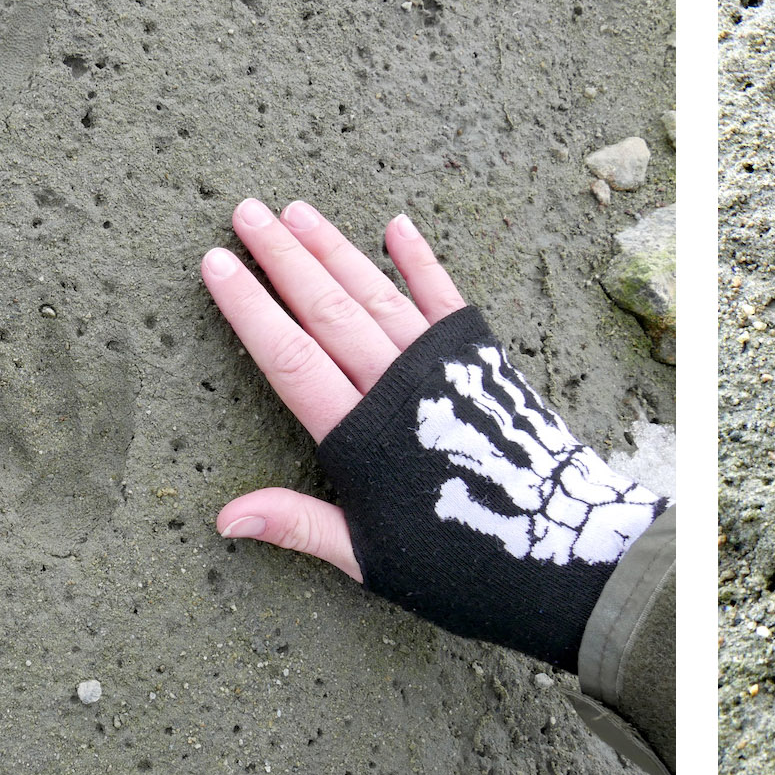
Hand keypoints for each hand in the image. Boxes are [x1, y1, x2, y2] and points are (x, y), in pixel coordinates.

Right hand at [200, 198, 466, 580]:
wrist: (558, 548)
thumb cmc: (456, 562)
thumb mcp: (370, 557)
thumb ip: (298, 525)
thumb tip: (224, 517)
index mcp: (359, 439)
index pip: (288, 358)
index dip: (249, 308)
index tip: (215, 263)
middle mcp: (396, 390)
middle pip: (326, 310)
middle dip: (282, 259)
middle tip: (245, 214)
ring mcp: (441, 368)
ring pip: (375, 295)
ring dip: (334, 249)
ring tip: (295, 212)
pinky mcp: (481, 360)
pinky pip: (444, 300)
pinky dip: (420, 261)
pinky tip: (395, 227)